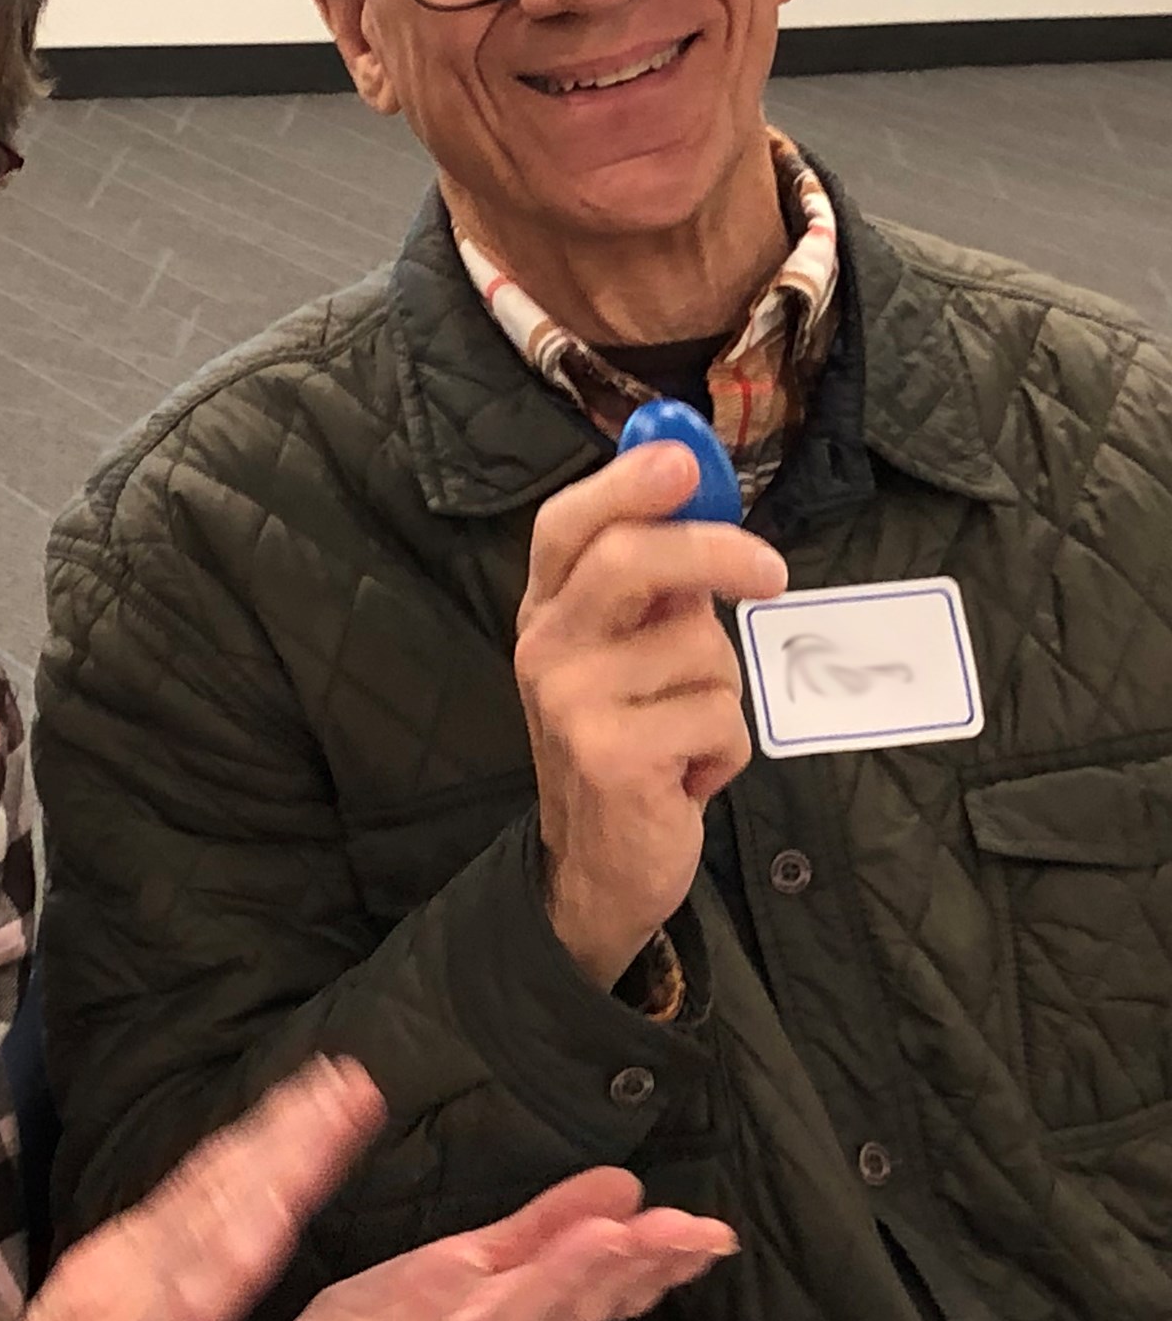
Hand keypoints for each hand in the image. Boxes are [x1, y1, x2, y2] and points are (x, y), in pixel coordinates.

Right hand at [0, 1056, 385, 1320]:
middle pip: (221, 1177)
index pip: (204, 1179)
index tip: (313, 1094)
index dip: (262, 1133)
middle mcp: (126, 1260)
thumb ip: (138, 1283)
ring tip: (342, 1109)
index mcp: (120, 1255)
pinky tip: (288, 1205)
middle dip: (290, 1123)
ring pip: (223, 1209)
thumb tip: (179, 1247)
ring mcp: (131, 1302)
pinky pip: (201, 1290)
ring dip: (288, 1154)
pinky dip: (245, 1237)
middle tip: (349, 1075)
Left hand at [141, 1168, 735, 1320]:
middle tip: (686, 1234)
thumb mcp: (459, 1272)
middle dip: (626, 1273)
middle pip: (560, 1313)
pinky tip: (475, 1319)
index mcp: (500, 1318)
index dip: (648, 1260)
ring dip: (559, 1296)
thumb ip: (538, 1233)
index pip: (586, 1284)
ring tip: (612, 1248)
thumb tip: (623, 1185)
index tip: (705, 1230)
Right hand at [515, 441, 786, 988]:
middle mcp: (547, 646)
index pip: (569, 524)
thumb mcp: (631, 650)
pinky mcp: (610, 756)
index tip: (684, 458)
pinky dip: (726, 748)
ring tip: (689, 727)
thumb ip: (658, 579)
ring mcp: (571, 702)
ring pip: (701, 651)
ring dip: (724, 690)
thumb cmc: (630, 738)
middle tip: (772, 575)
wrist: (597, 862)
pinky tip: (689, 772)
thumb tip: (700, 480)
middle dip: (714, 553)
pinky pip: (717, 717)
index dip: (625, 482)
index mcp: (550, 608)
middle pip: (631, 560)